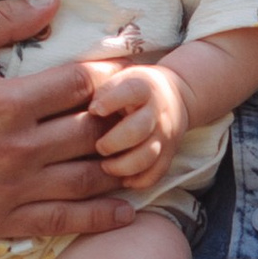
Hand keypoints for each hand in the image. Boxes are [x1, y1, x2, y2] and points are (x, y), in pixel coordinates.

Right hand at [0, 0, 140, 243]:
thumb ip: (4, 21)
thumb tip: (55, 1)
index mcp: (6, 102)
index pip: (80, 86)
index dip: (109, 76)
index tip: (126, 73)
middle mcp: (14, 149)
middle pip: (91, 132)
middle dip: (120, 119)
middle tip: (141, 111)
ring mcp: (11, 189)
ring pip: (87, 179)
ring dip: (120, 166)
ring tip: (140, 154)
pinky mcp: (3, 220)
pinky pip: (63, 221)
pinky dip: (100, 217)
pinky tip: (125, 209)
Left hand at [88, 56, 189, 187]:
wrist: (175, 96)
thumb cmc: (132, 89)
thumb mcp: (118, 77)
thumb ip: (99, 87)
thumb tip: (82, 110)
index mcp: (143, 87)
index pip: (131, 91)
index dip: (111, 101)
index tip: (94, 110)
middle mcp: (156, 111)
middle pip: (138, 129)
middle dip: (114, 142)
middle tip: (99, 147)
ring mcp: (165, 134)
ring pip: (148, 156)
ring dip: (123, 166)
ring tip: (106, 166)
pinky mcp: (168, 154)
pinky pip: (156, 174)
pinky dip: (139, 181)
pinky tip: (122, 179)